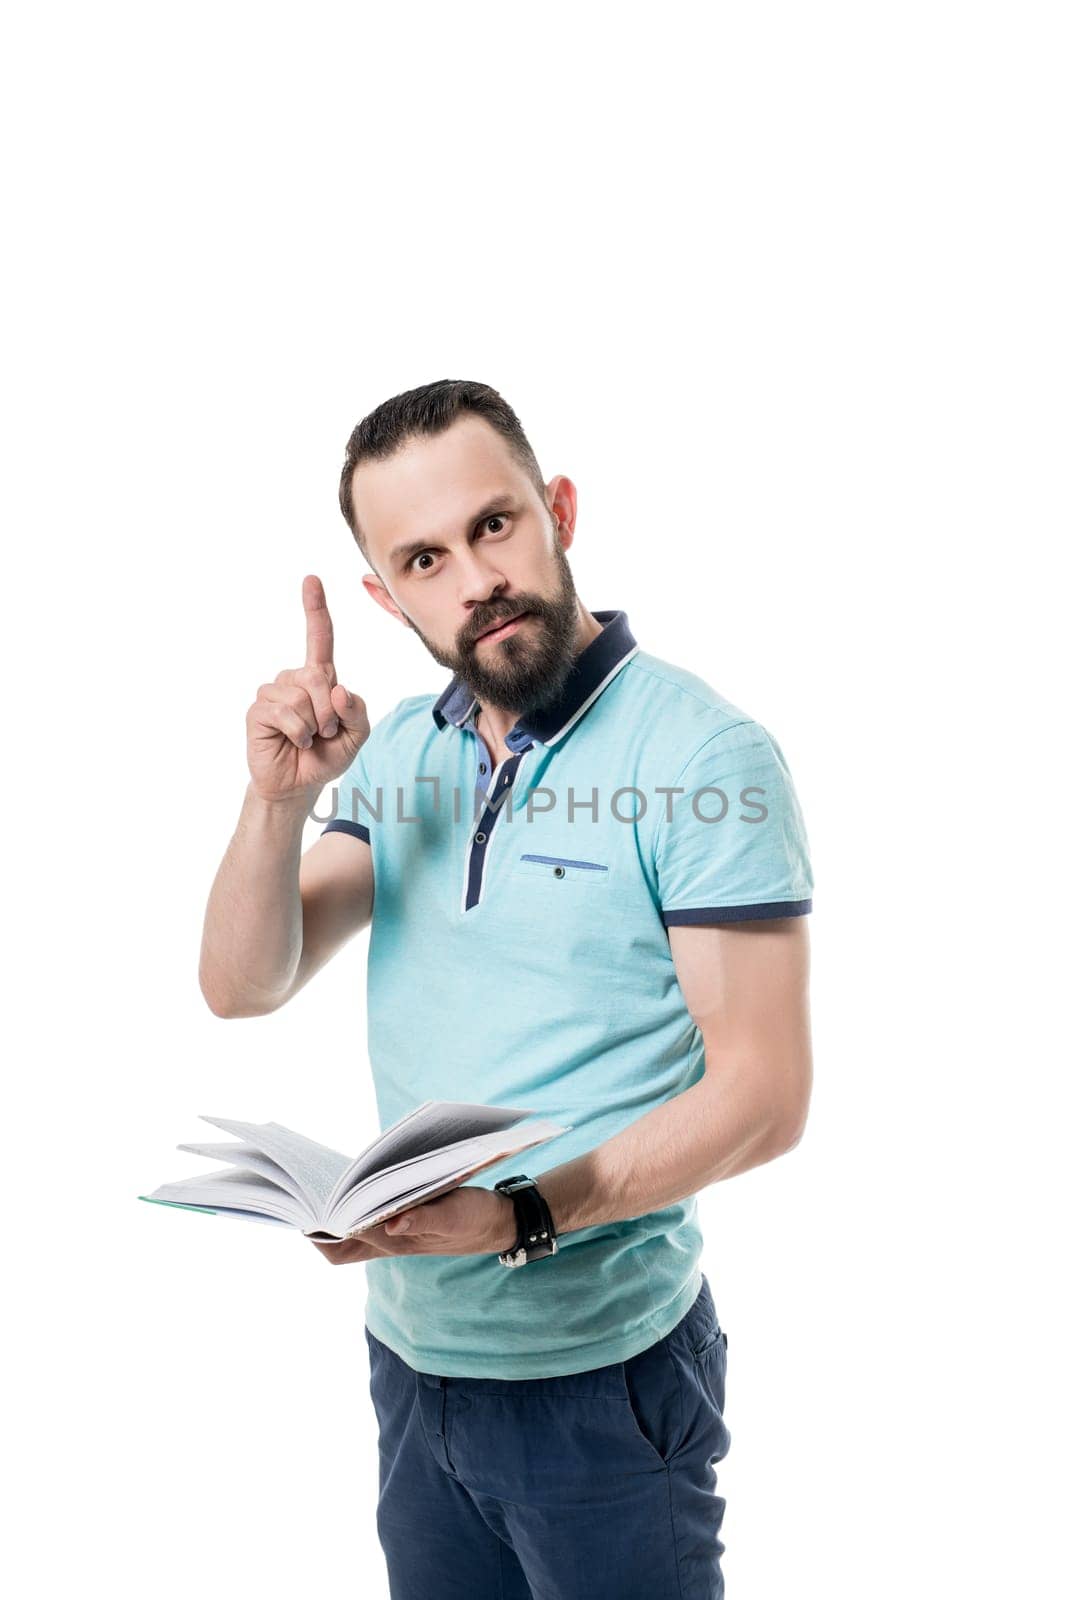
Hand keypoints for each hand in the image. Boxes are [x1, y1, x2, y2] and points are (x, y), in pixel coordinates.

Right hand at [246, 575, 370, 803]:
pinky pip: (285, 713)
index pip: (319, 638)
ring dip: (314, 725)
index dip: (315, 609)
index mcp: (320, 679)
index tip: (311, 579)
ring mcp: (274, 693)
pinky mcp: (258, 711)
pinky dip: (298, 734)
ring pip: (302, 697)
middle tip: (326, 732)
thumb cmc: (327, 755)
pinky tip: (294, 743)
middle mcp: (294, 679)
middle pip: (318, 675)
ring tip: (308, 739)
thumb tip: (337, 689)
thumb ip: (358, 711)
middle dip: (330, 711)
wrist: (299, 785)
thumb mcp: (358, 735)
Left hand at [311, 1186, 516, 1265]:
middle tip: (310, 1194)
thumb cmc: (474, 1219)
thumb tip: (390, 1224)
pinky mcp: (405, 1218)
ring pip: (351, 1233)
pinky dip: (357, 1203)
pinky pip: (370, 1217)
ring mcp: (395, 1232)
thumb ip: (424, 1219)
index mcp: (395, 1244)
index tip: (307, 1209)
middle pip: (339, 1247)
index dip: (321, 1234)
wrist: (496, 1221)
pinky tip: (354, 1182)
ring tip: (324, 1183)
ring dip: (336, 1214)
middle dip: (318, 1227)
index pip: (343, 1247)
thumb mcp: (453, 1216)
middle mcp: (388, 1241)